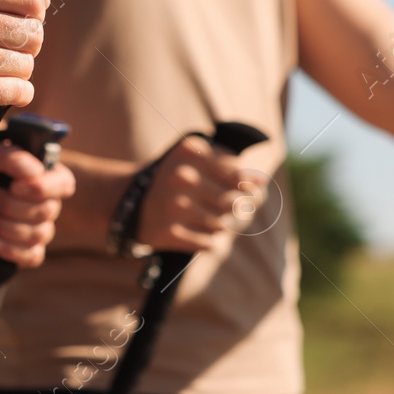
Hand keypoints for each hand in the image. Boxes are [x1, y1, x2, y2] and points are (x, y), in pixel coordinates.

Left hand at [0, 144, 75, 266]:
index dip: (43, 188)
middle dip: (13, 206)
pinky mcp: (30, 251)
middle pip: (47, 211)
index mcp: (47, 177)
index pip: (64, 185)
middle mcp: (49, 204)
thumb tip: (33, 172)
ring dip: (7, 226)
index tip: (15, 186)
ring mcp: (41, 229)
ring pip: (38, 234)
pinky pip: (32, 256)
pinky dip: (11, 250)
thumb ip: (12, 156)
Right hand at [136, 135, 267, 251]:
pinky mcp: (169, 231)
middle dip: (235, 208)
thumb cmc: (177, 179)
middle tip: (228, 209)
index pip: (237, 173)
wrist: (131, 201)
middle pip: (232, 201)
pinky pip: (208, 243)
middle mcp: (181, 175)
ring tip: (209, 219)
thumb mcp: (199, 163)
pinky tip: (198, 232)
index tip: (245, 191)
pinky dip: (208, 241)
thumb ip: (232, 169)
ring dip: (221, 225)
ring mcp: (174, 204)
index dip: (246, 186)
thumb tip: (262, 183)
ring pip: (222, 224)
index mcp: (191, 151)